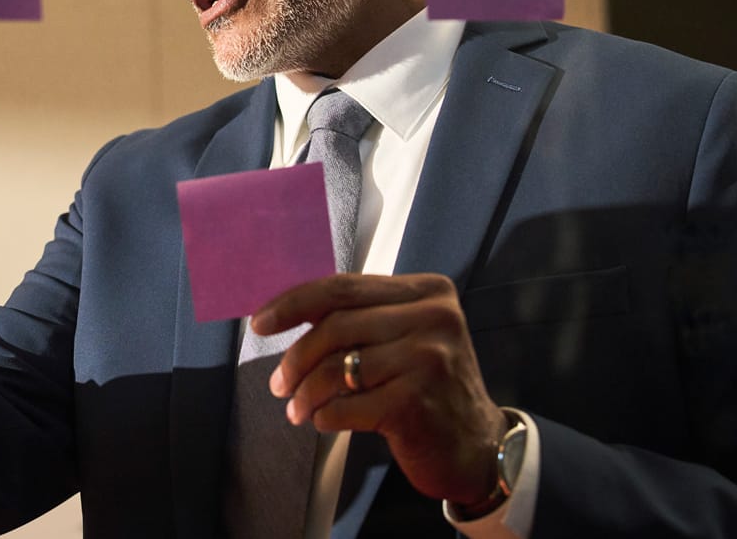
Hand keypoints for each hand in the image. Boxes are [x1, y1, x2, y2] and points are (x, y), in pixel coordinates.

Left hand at [253, 273, 506, 504]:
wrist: (477, 448)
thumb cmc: (428, 388)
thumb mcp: (406, 338)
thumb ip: (361, 318)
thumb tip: (286, 312)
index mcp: (428, 292)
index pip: (344, 287)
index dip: (293, 303)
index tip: (259, 323)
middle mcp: (434, 318)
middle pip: (336, 325)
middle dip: (296, 357)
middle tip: (277, 384)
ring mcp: (428, 359)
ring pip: (337, 367)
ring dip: (305, 393)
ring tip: (296, 409)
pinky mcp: (417, 401)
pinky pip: (347, 405)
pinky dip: (325, 415)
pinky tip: (323, 421)